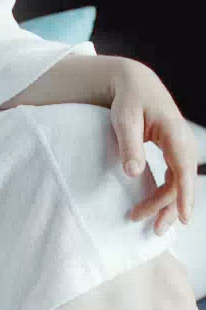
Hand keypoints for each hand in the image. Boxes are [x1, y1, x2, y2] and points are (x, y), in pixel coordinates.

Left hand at [109, 58, 198, 235]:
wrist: (135, 83)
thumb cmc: (129, 99)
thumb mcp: (125, 119)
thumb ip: (129, 145)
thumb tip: (133, 173)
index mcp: (175, 133)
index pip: (184, 170)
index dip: (185, 195)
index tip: (184, 218)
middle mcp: (184, 143)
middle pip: (182, 182)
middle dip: (169, 207)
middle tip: (149, 226)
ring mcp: (182, 148)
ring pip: (180, 183)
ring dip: (169, 205)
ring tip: (153, 226)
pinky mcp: (175, 152)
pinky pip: (177, 178)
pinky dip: (169, 194)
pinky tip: (158, 207)